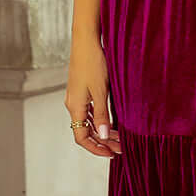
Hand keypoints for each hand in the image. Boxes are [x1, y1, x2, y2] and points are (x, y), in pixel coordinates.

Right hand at [65, 37, 121, 157]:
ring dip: (103, 131)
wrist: (87, 41)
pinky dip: (101, 120)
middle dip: (103, 142)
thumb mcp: (101, 91)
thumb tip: (103, 136)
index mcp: (75, 106)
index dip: (96, 148)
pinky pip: (90, 112)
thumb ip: (102, 114)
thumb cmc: (93, 62)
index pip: (81, 137)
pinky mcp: (82, 90)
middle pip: (86, 131)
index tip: (111, 154)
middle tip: (121, 148)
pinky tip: (112, 122)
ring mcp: (77, 97)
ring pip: (89, 122)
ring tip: (120, 137)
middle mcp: (74, 104)